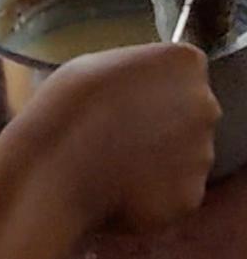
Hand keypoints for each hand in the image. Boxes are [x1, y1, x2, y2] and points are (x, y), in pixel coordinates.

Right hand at [26, 43, 220, 233]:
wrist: (55, 169)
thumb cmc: (68, 107)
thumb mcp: (100, 63)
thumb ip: (139, 71)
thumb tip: (146, 86)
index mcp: (184, 63)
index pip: (185, 70)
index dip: (156, 83)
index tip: (132, 94)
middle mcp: (204, 105)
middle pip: (193, 110)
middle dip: (166, 119)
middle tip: (123, 128)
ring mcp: (202, 153)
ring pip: (187, 153)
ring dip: (162, 156)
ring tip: (117, 158)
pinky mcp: (191, 195)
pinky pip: (177, 190)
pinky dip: (156, 190)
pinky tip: (122, 184)